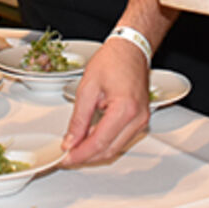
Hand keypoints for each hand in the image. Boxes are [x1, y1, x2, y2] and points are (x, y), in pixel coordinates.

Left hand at [60, 39, 150, 165]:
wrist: (131, 49)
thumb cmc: (113, 60)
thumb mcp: (87, 88)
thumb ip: (78, 119)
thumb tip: (71, 141)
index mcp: (125, 109)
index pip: (99, 142)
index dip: (80, 154)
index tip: (65, 158)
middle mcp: (138, 118)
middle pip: (109, 150)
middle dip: (86, 157)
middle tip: (67, 156)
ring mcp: (142, 120)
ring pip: (116, 148)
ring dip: (96, 152)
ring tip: (76, 148)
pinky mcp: (141, 120)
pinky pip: (122, 139)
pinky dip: (106, 143)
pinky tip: (91, 140)